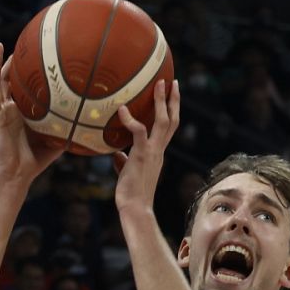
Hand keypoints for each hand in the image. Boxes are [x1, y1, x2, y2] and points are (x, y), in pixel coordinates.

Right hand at [0, 43, 62, 188]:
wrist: (16, 174)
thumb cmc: (33, 161)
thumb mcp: (54, 142)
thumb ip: (67, 132)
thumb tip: (88, 126)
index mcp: (23, 113)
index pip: (24, 88)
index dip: (28, 74)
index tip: (37, 58)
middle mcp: (10, 109)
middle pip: (10, 80)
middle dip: (13, 63)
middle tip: (19, 46)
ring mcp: (0, 111)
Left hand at [112, 80, 179, 211]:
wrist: (135, 208)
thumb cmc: (130, 194)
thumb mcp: (128, 173)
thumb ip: (123, 161)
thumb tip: (116, 154)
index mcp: (158, 154)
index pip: (168, 129)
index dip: (171, 112)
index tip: (171, 97)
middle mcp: (159, 151)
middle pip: (172, 121)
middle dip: (173, 100)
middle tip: (171, 82)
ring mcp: (152, 152)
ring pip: (163, 122)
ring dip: (162, 101)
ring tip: (159, 84)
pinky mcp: (141, 155)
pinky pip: (138, 132)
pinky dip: (130, 119)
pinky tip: (122, 109)